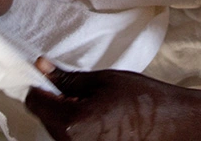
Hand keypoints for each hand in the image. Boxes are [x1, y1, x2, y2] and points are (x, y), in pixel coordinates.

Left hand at [25, 58, 187, 140]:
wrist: (166, 122)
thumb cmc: (139, 99)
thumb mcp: (101, 80)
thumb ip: (67, 78)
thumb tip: (42, 67)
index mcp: (72, 122)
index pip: (35, 102)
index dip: (40, 85)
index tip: (48, 76)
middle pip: (43, 118)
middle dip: (53, 101)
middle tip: (77, 91)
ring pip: (55, 130)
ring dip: (64, 115)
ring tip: (91, 105)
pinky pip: (69, 139)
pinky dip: (75, 127)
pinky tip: (96, 118)